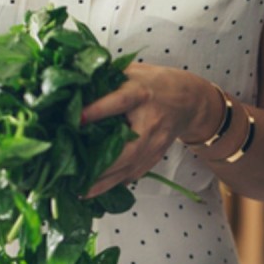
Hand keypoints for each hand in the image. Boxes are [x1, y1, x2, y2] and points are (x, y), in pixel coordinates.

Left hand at [80, 63, 205, 197]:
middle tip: (77, 176)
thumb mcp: (133, 71)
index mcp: (141, 94)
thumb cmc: (156, 84)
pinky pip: (135, 174)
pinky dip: (115, 184)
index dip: (98, 110)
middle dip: (103, 165)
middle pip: (129, 149)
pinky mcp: (155, 157)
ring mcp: (155, 143)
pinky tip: (98, 190)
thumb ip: (107, 76)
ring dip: (105, 183)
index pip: (120, 101)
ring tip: (81, 191)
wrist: (189, 102)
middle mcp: (150, 121)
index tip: (76, 119)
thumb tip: (74, 81)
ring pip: (130, 167)